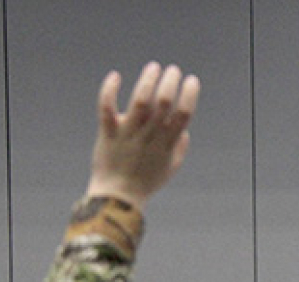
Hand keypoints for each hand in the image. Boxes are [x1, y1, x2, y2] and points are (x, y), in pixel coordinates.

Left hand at [86, 62, 200, 207]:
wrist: (117, 197)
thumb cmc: (145, 184)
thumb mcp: (170, 169)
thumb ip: (180, 148)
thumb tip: (184, 130)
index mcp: (167, 144)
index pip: (183, 114)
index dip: (189, 94)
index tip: (191, 80)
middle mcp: (149, 136)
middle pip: (163, 102)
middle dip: (170, 81)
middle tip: (173, 70)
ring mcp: (128, 133)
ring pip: (139, 101)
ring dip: (148, 80)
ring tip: (154, 67)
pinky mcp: (108, 133)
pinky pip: (106, 108)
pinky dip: (110, 90)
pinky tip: (116, 76)